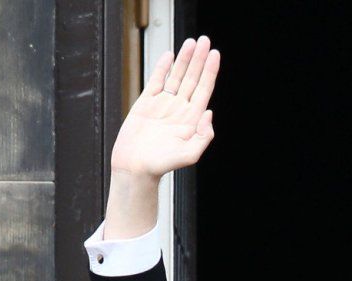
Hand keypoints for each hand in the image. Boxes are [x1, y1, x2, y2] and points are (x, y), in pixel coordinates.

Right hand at [109, 36, 219, 179]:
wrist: (136, 168)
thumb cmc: (162, 165)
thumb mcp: (190, 155)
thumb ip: (203, 136)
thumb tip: (209, 113)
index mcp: (191, 119)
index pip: (204, 89)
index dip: (210, 72)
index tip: (215, 55)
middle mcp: (179, 109)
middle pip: (192, 78)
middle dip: (199, 59)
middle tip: (205, 41)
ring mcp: (164, 105)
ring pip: (176, 76)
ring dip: (184, 59)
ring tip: (191, 43)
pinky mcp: (146, 103)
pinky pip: (156, 80)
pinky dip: (163, 67)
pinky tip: (169, 55)